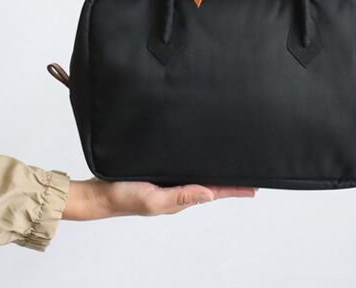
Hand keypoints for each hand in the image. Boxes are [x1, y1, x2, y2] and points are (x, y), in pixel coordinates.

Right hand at [63, 178, 256, 219]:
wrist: (100, 193)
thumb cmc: (124, 198)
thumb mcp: (154, 199)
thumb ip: (181, 196)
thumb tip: (210, 194)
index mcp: (181, 197)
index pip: (215, 192)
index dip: (235, 189)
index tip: (255, 186)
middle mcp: (179, 188)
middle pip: (211, 182)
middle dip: (230, 178)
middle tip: (251, 170)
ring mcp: (170, 181)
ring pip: (199, 173)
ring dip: (215, 170)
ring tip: (233, 164)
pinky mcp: (161, 171)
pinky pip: (184, 167)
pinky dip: (196, 162)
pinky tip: (201, 155)